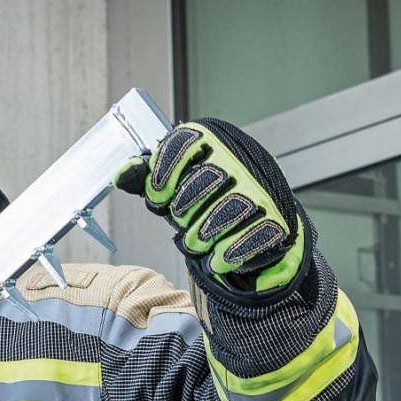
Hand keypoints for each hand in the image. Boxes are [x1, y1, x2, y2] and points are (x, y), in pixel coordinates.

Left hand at [120, 119, 306, 294]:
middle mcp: (241, 158)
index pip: (185, 141)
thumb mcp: (177, 184)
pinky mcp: (279, 219)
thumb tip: (122, 174)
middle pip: (207, 176)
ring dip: (205, 232)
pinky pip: (255, 234)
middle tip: (180, 223)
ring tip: (195, 243)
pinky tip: (218, 260)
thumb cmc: (211, 200)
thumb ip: (148, 179)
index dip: (164, 172)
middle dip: (186, 207)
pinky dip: (230, 252)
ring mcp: (263, 189)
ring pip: (232, 207)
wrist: (259, 222)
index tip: (156, 198)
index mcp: (213, 141)